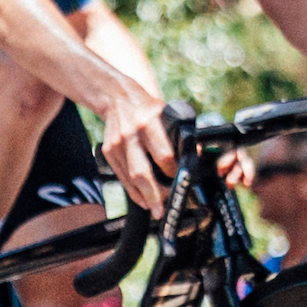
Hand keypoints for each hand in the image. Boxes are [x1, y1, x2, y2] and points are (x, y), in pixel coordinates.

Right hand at [87, 73, 178, 210]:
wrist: (117, 96)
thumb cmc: (148, 108)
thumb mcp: (166, 114)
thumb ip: (178, 135)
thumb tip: (198, 155)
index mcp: (150, 122)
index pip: (164, 155)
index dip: (173, 173)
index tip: (181, 181)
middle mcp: (132, 134)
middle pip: (142, 172)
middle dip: (155, 194)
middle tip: (164, 209)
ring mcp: (118, 144)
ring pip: (131, 178)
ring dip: (144, 197)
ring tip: (155, 209)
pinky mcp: (109, 151)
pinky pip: (122, 176)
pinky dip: (133, 190)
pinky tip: (142, 199)